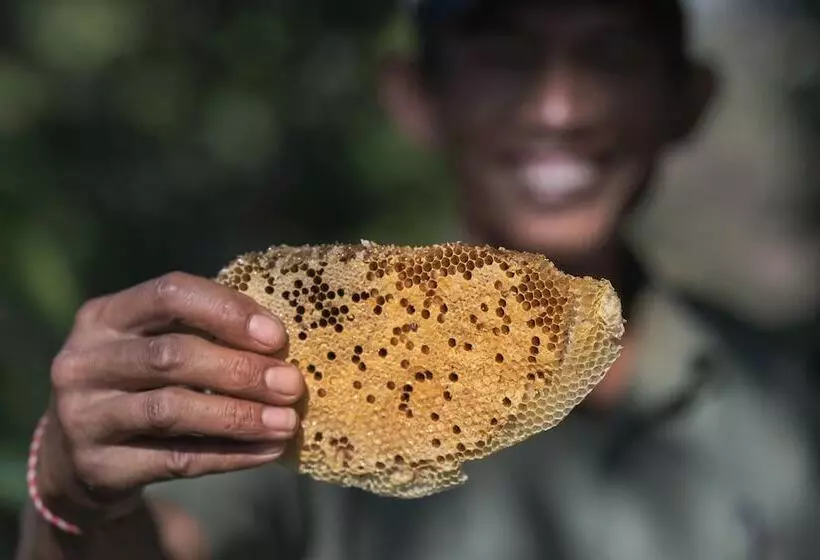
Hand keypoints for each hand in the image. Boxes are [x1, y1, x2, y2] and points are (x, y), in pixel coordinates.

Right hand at [42, 271, 303, 520]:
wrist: (77, 458)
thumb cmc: (140, 385)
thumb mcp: (154, 346)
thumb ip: (204, 335)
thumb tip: (282, 346)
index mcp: (104, 316)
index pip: (169, 294)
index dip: (227, 311)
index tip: (277, 337)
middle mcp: (84, 361)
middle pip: (172, 356)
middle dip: (241, 369)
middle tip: (291, 384)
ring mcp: (83, 417)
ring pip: (171, 410)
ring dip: (239, 416)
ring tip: (286, 422)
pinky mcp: (97, 467)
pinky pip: (176, 460)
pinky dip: (230, 455)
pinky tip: (267, 451)